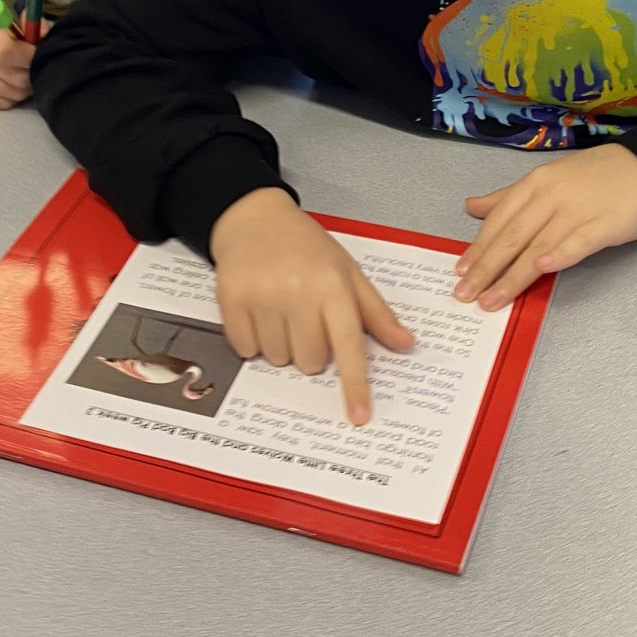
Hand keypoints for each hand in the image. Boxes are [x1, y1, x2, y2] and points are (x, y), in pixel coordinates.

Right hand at [0, 19, 49, 109]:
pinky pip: (3, 103)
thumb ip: (31, 25)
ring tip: (23, 75)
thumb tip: (45, 32)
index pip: (9, 52)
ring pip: (13, 94)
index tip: (38, 55)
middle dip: (32, 74)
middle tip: (34, 68)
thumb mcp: (14, 21)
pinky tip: (11, 85)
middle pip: (17, 78)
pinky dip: (12, 97)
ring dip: (25, 88)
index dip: (31, 57)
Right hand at [210, 188, 415, 425]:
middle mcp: (298, 292)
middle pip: (311, 361)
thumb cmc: (306, 247)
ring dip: (281, 345)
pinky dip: (253, 340)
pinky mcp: (231, 300)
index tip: (359, 416)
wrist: (255, 219)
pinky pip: (246, 350)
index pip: (349, 345)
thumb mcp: (348, 272)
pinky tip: (259, 311)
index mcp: (333, 286)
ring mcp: (262, 296)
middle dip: (312, 350)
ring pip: (278, 359)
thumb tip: (405, 344)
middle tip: (306, 318)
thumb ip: (376, 313)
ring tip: (281, 310)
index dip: (354, 384)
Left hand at [457, 144, 636, 311]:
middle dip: (486, 268)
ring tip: (492, 298)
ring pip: (538, 245)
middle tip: (465, 294)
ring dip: (512, 275)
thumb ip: (509, 197)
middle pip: (512, 236)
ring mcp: (578, 210)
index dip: (478, 247)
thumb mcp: (548, 178)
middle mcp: (551, 195)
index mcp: (535, 183)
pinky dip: (559, 255)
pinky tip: (542, 268)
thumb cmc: (596, 175)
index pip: (499, 220)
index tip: (460, 272)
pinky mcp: (605, 224)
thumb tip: (472, 207)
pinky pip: (578, 242)